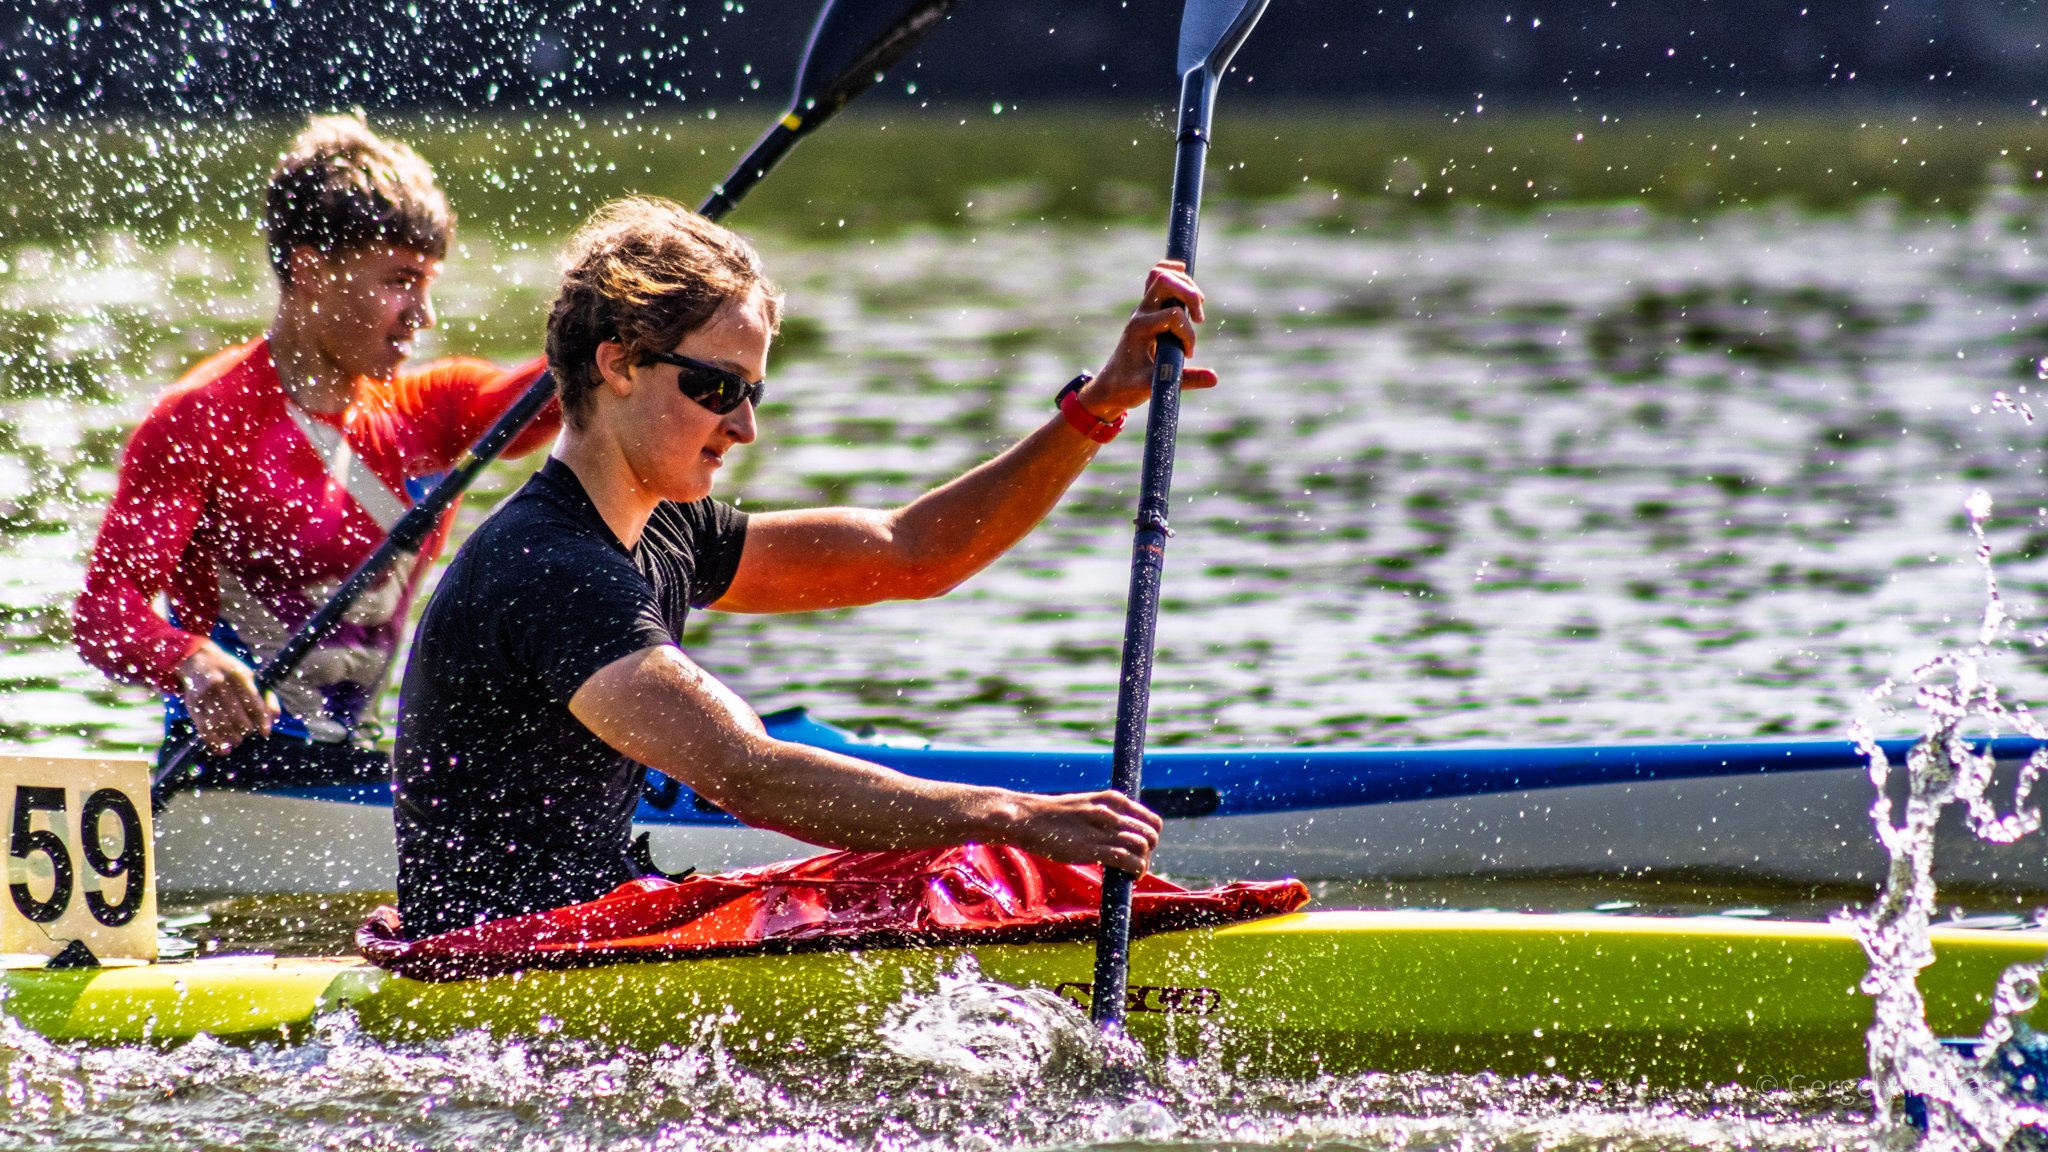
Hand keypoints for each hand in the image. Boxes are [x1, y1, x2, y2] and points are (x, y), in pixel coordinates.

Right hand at [174, 643, 277, 753]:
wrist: (198, 660)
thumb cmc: (230, 671)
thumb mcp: (250, 676)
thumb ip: (265, 696)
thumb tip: (276, 717)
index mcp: (238, 676)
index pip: (253, 703)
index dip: (262, 721)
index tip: (266, 732)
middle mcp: (220, 685)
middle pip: (237, 717)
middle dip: (246, 729)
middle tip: (248, 731)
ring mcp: (204, 696)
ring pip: (221, 725)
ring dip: (232, 738)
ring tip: (238, 739)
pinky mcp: (193, 706)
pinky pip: (204, 729)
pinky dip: (215, 743)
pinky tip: (224, 750)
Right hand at [1008, 789, 1163, 874]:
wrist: (1027, 818)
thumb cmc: (1053, 816)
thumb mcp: (1085, 805)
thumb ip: (1105, 815)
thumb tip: (1119, 833)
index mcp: (1113, 799)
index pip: (1151, 820)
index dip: (1150, 837)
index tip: (1139, 849)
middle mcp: (1112, 812)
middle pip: (1151, 834)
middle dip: (1149, 852)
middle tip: (1135, 862)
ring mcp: (1103, 830)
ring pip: (1143, 847)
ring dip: (1143, 863)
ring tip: (1132, 872)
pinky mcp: (1094, 848)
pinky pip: (1129, 860)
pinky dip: (1136, 870)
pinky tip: (1130, 876)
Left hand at [1082, 260, 1218, 419]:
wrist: (1111, 385)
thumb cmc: (1128, 386)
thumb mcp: (1155, 385)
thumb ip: (1185, 380)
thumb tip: (1215, 378)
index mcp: (1140, 328)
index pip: (1174, 315)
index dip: (1188, 334)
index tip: (1187, 354)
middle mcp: (1140, 313)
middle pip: (1164, 281)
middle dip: (1189, 295)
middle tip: (1199, 319)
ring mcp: (1143, 308)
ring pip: (1161, 274)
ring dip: (1185, 284)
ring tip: (1198, 304)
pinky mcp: (1148, 309)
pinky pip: (1157, 279)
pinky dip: (1174, 274)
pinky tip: (1187, 282)